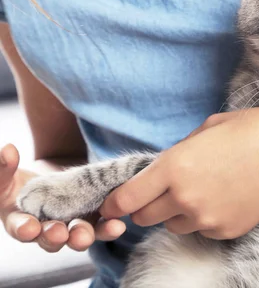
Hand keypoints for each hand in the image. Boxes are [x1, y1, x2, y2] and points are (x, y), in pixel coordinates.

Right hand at [0, 144, 125, 251]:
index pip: (21, 228)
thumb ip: (4, 166)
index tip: (30, 228)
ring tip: (87, 234)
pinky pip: (101, 227)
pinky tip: (118, 225)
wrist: (47, 181)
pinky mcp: (93, 220)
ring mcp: (72, 226)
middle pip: (51, 238)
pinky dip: (109, 228)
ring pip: (78, 236)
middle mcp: (47, 230)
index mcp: (21, 221)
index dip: (24, 229)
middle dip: (55, 236)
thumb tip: (8, 149)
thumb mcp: (7, 174)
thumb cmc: (18, 181)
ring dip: (84, 236)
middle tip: (60, 234)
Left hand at [100, 108, 258, 239]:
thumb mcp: (208, 128)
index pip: (127, 198)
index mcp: (175, 166)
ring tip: (203, 190)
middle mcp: (185, 198)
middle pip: (145, 218)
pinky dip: (204, 218)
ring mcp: (206, 218)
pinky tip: (226, 197)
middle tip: (162, 192)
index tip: (111, 204)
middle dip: (146, 206)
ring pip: (173, 226)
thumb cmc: (254, 130)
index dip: (114, 203)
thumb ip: (180, 150)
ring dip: (177, 213)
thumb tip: (167, 166)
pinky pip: (202, 230)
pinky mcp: (226, 231)